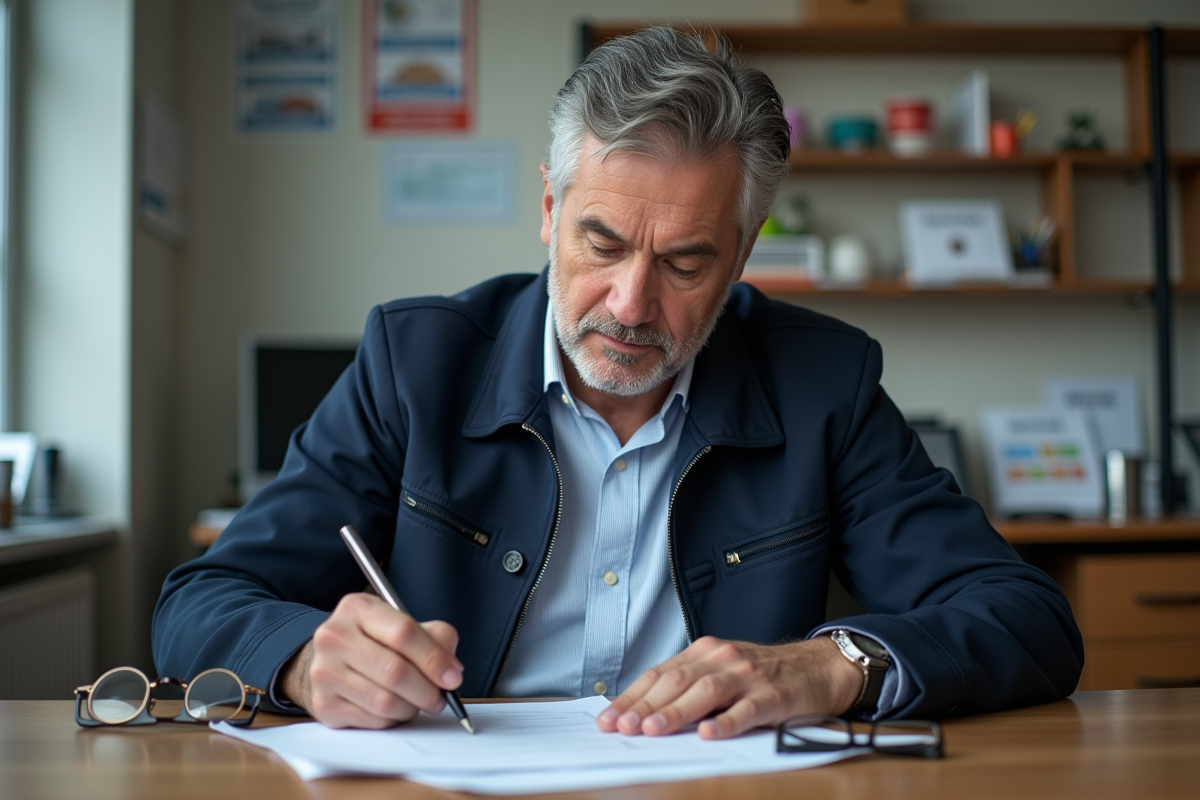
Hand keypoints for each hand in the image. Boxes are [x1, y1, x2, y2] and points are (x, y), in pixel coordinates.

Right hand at [280, 593, 462, 728]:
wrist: (332, 658)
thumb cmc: (375, 641)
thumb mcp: (404, 624)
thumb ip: (435, 637)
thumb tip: (451, 671)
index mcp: (357, 608)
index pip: (403, 633)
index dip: (434, 659)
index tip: (453, 677)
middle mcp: (334, 637)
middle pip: (394, 671)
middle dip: (427, 691)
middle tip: (441, 698)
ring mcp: (324, 672)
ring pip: (384, 701)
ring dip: (411, 708)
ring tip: (416, 701)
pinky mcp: (324, 704)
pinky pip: (372, 721)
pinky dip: (392, 720)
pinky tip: (394, 708)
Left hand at [596, 635, 862, 739]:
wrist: (820, 666)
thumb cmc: (765, 675)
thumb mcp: (722, 672)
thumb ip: (689, 686)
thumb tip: (643, 713)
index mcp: (704, 653)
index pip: (659, 675)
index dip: (631, 697)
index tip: (608, 719)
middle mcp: (722, 658)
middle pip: (676, 681)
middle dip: (645, 706)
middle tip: (622, 727)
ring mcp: (748, 675)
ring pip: (706, 692)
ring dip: (676, 712)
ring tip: (653, 731)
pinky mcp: (774, 695)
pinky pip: (748, 709)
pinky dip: (727, 722)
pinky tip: (709, 734)